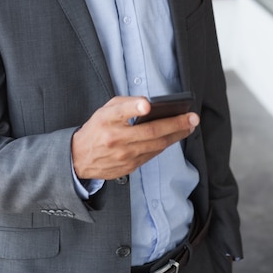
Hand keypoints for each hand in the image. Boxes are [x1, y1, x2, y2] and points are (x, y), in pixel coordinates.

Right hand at [72, 96, 198, 179]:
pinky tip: (174, 137)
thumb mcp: (105, 110)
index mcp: (107, 120)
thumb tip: (150, 105)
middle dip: (175, 124)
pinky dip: (165, 144)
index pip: (121, 112)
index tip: (147, 105)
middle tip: (192, 118)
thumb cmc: (97, 129)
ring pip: (157, 145)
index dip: (134, 108)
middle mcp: (116, 138)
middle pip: (151, 132)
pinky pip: (152, 154)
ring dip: (176, 135)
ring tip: (189, 126)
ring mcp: (124, 155)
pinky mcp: (129, 167)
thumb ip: (125, 104)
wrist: (80, 158)